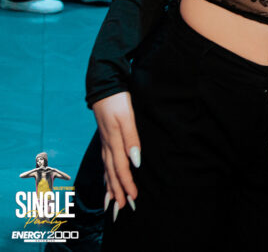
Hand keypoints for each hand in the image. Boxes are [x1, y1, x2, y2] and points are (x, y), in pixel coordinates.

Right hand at [93, 92, 140, 213]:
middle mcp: (107, 145)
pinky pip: (105, 161)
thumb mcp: (127, 117)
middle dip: (117, 192)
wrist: (104, 85)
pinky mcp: (105, 137)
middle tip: (121, 209)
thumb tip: (135, 162)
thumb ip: (131, 139)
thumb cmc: (117, 101)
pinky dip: (106, 174)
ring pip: (107, 169)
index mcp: (114, 141)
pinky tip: (107, 180)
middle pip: (112, 173)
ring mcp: (105, 142)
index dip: (127, 184)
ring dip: (110, 186)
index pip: (121, 168)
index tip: (133, 199)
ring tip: (112, 203)